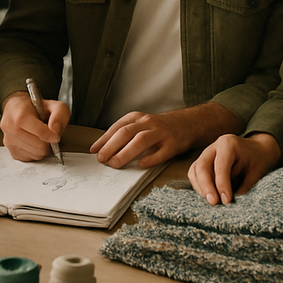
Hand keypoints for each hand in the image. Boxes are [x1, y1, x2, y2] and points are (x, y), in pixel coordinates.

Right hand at [0, 91, 69, 161]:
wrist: (17, 107)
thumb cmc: (34, 106)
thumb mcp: (52, 104)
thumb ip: (59, 115)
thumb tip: (56, 131)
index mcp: (19, 113)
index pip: (39, 132)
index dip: (51, 135)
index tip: (56, 135)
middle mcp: (10, 128)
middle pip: (39, 146)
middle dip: (48, 141)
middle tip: (47, 133)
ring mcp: (9, 141)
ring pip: (36, 154)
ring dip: (42, 148)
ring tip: (39, 136)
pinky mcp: (11, 151)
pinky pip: (31, 159)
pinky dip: (36, 152)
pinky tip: (33, 141)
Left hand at [91, 102, 242, 168]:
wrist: (189, 123)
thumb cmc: (159, 127)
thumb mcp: (141, 124)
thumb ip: (124, 134)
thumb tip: (101, 148)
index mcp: (137, 118)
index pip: (117, 127)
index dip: (104, 139)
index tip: (94, 150)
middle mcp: (148, 123)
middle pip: (126, 133)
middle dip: (111, 146)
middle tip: (101, 159)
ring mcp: (161, 133)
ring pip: (141, 140)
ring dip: (126, 152)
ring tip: (115, 164)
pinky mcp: (174, 144)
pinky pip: (161, 152)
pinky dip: (150, 158)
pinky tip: (141, 165)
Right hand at [188, 132, 280, 205]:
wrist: (257, 150)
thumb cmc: (258, 160)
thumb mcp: (257, 172)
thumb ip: (244, 186)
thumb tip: (230, 202)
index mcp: (228, 144)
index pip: (220, 166)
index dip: (222, 184)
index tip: (227, 201)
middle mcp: (214, 147)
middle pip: (202, 166)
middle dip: (206, 186)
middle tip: (214, 202)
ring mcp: (206, 153)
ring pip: (195, 171)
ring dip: (201, 188)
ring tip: (212, 201)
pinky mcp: (203, 161)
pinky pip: (194, 174)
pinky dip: (199, 186)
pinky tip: (208, 196)